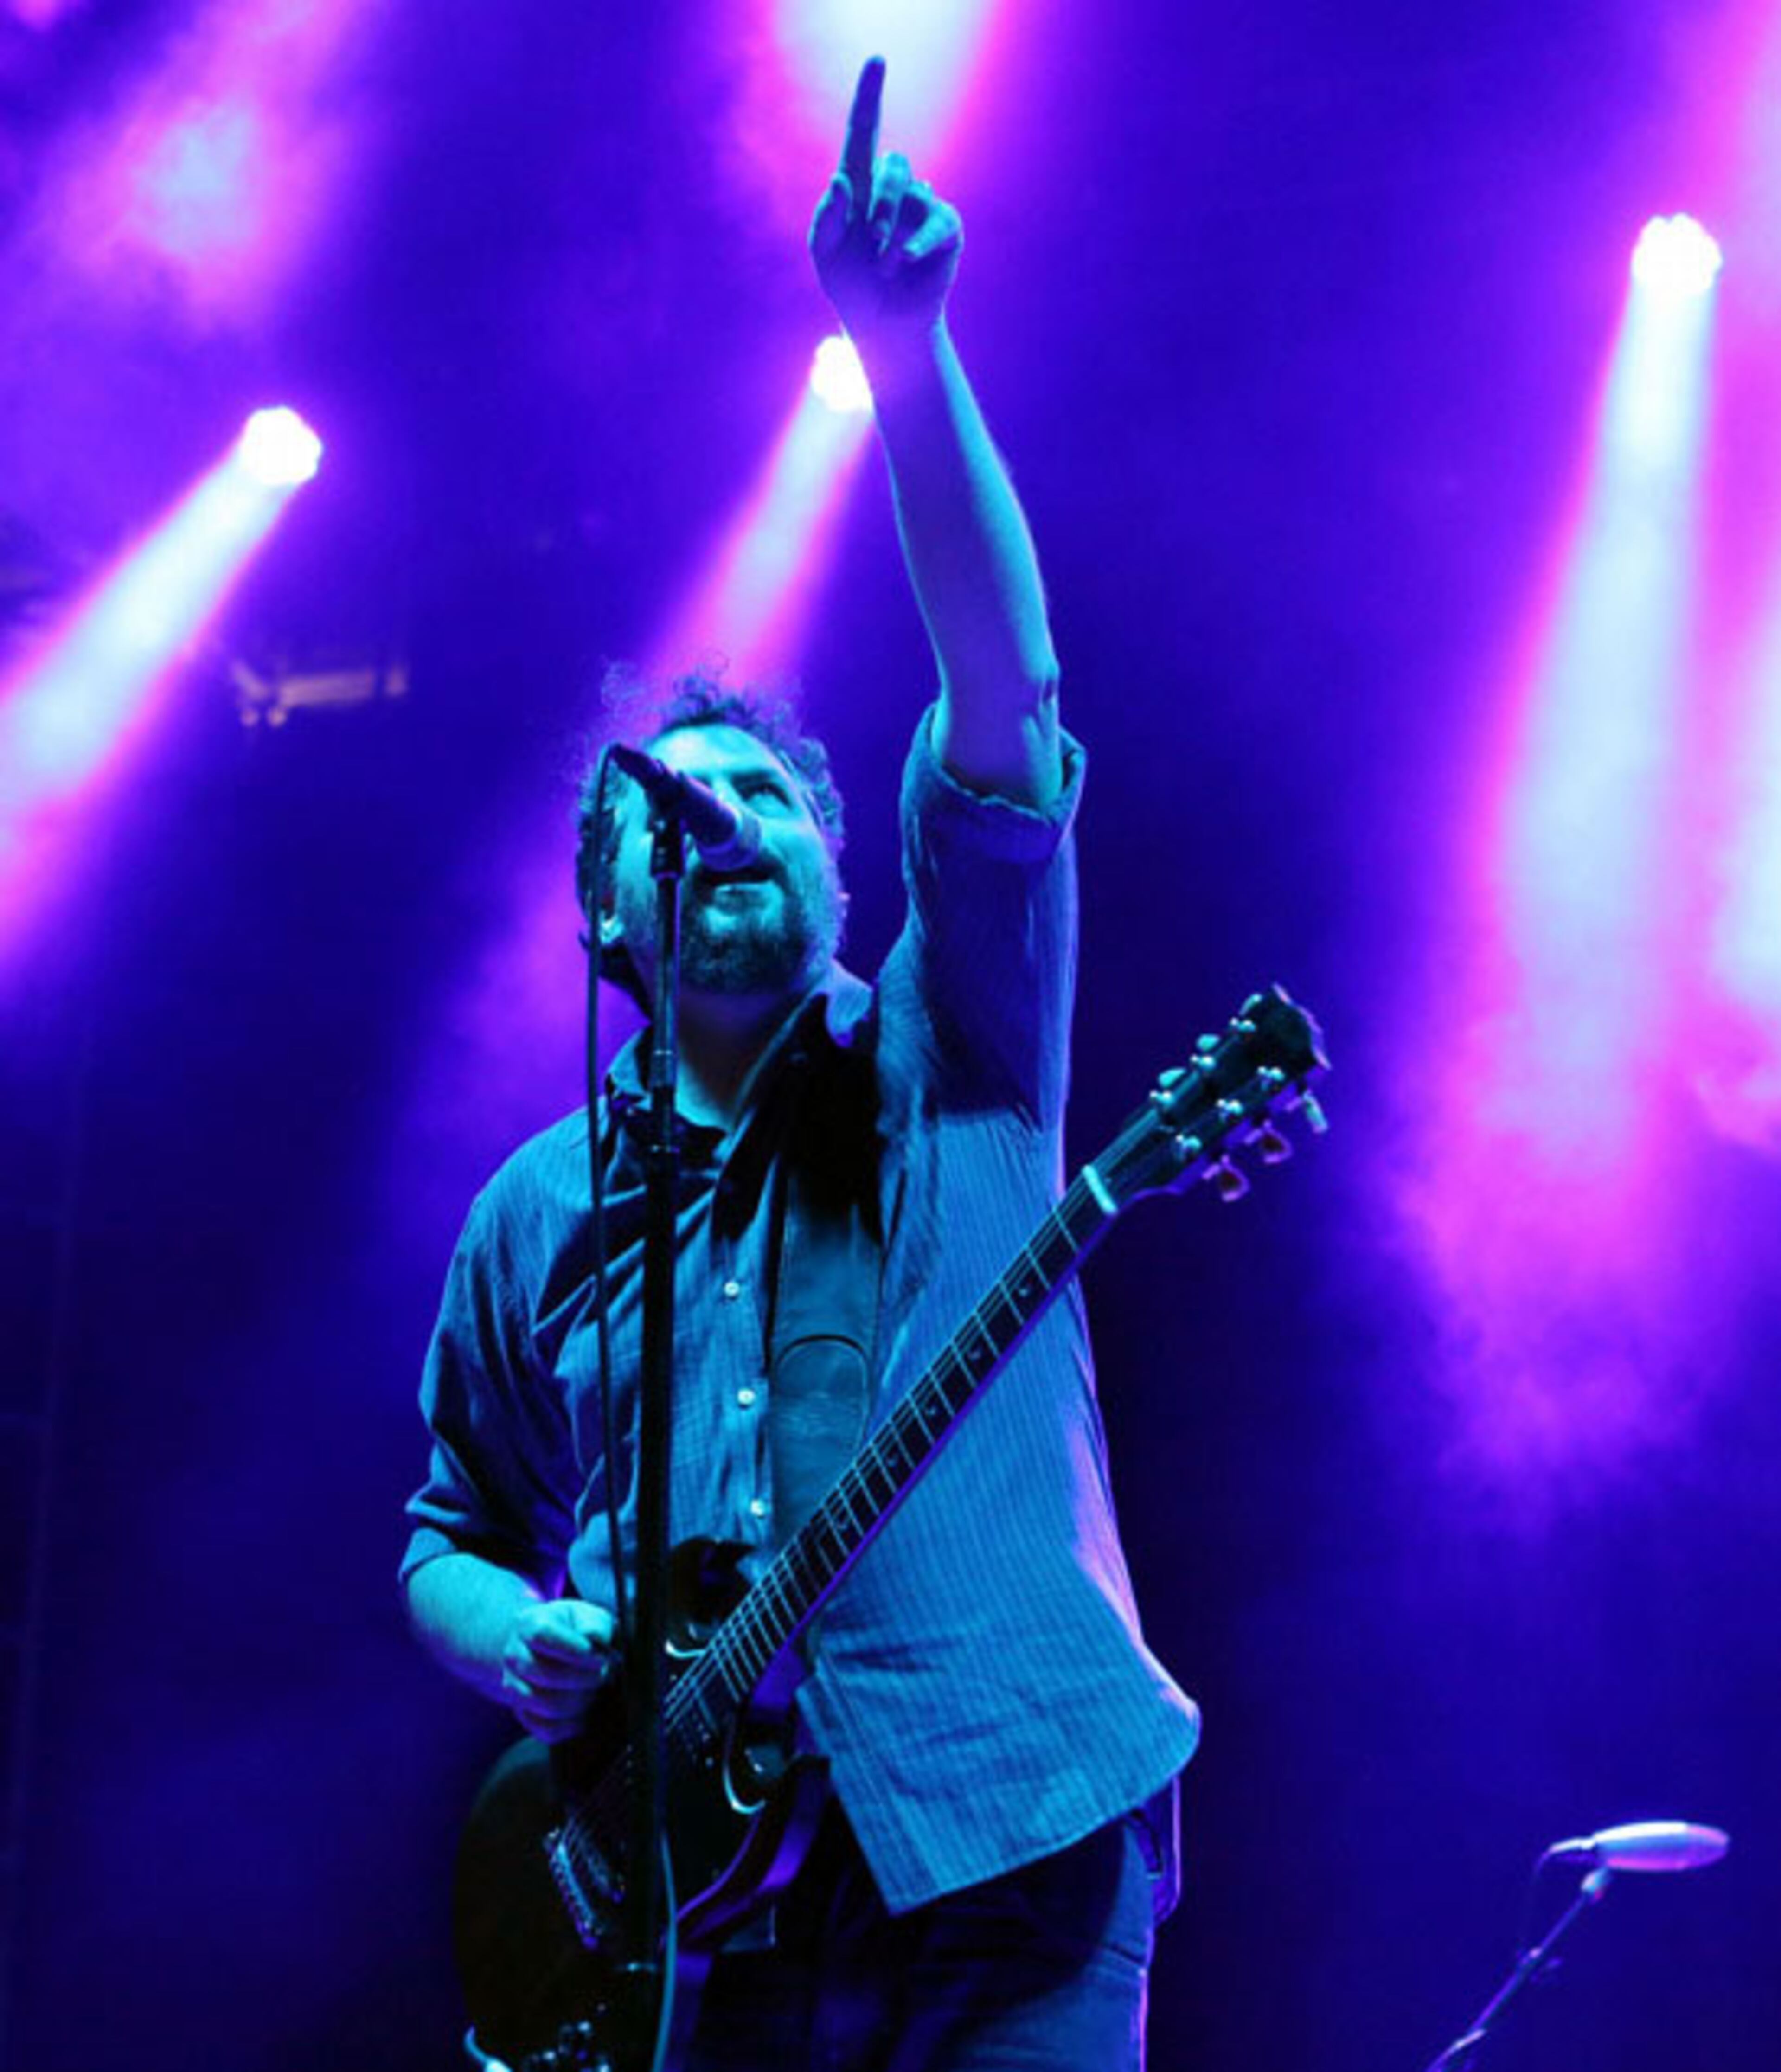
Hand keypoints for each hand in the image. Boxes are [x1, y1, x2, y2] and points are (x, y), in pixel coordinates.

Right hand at [500, 1598, 615, 1743]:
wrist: (547, 1649)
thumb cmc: (572, 1630)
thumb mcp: (587, 1615)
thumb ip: (595, 1622)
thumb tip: (595, 1637)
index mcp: (528, 1623)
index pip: (541, 1634)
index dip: (574, 1649)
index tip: (597, 1655)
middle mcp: (514, 1655)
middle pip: (545, 1674)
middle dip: (584, 1677)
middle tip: (603, 1673)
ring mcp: (514, 1686)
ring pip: (546, 1705)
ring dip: (579, 1701)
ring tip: (593, 1689)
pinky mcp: (522, 1713)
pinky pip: (545, 1729)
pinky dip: (570, 1724)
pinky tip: (583, 1709)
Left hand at [809, 57, 962, 352]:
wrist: (884, 324)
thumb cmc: (851, 286)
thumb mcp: (825, 254)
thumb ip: (826, 219)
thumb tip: (840, 180)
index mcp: (859, 184)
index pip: (864, 130)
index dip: (870, 94)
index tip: (877, 60)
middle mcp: (894, 188)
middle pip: (891, 166)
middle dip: (878, 210)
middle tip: (873, 251)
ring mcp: (923, 205)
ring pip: (910, 192)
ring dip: (890, 234)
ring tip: (885, 266)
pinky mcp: (946, 227)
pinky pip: (936, 222)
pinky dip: (917, 244)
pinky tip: (905, 262)